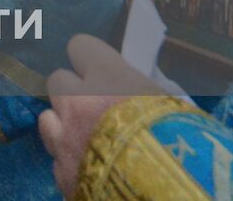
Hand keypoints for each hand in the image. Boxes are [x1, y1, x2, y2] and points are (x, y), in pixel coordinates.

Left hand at [38, 35, 161, 197]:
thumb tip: (132, 90)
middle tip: (94, 108)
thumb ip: (140, 92)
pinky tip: (90, 170)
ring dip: (63, 126)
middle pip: (58, 81)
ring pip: (47, 118)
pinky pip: (57, 159)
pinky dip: (70, 162)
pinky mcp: (61, 174)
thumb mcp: (170, 105)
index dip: (90, 59)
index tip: (101, 71)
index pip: (80, 46)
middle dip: (73, 92)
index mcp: (107, 78)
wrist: (170, 194)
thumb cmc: (184, 142)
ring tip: (87, 140)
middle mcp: (77, 103)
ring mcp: (64, 139)